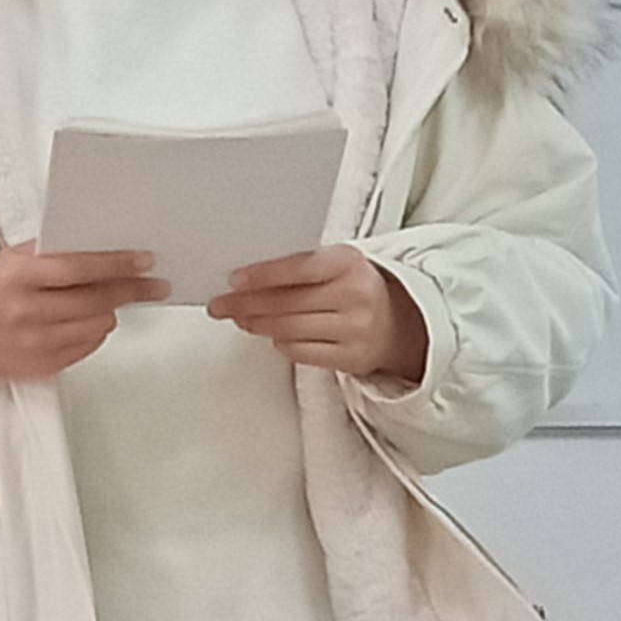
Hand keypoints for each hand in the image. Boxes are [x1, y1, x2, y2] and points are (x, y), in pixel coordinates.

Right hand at [0, 247, 164, 398]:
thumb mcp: (12, 258)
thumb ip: (52, 252)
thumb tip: (102, 245)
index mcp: (18, 277)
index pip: (78, 268)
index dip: (117, 264)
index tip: (143, 260)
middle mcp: (26, 312)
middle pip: (95, 300)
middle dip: (132, 290)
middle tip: (154, 283)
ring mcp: (35, 343)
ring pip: (97, 326)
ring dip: (114, 310)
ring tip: (118, 298)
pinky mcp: (44, 366)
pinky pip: (88, 347)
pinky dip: (98, 331)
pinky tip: (93, 319)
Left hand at [211, 248, 429, 383]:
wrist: (401, 322)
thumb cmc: (357, 287)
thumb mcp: (337, 264)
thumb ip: (301, 268)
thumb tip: (248, 279)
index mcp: (348, 262)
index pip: (297, 268)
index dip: (261, 275)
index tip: (234, 280)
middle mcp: (354, 295)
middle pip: (286, 303)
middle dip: (246, 304)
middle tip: (220, 305)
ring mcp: (354, 329)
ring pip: (289, 329)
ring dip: (257, 325)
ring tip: (239, 319)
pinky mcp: (350, 358)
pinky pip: (301, 353)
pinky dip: (280, 344)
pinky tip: (271, 335)